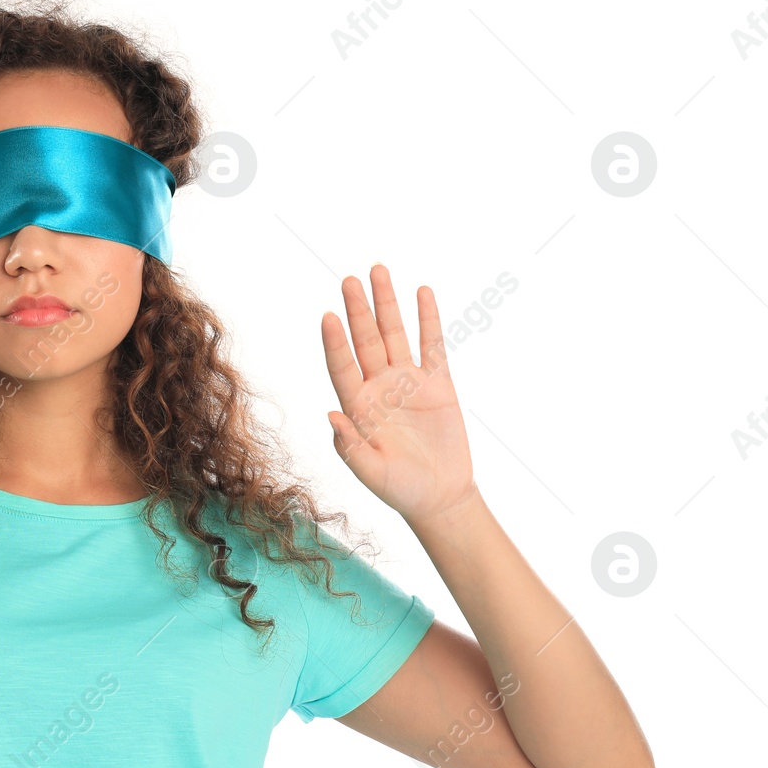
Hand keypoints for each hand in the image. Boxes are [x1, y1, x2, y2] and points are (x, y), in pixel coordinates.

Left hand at [320, 264, 474, 524]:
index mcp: (358, 406)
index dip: (335, 342)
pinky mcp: (438, 384)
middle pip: (364, 340)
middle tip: (349, 279)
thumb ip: (350, 447)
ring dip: (386, 304)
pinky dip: (427, 319)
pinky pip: (431, 345)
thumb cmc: (400, 490)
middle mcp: (378, 388)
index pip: (342, 366)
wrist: (440, 496)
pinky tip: (422, 293)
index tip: (328, 315)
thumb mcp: (372, 473)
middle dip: (357, 310)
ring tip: (378, 271)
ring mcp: (407, 382)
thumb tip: (331, 415)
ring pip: (394, 334)